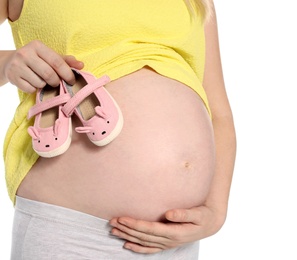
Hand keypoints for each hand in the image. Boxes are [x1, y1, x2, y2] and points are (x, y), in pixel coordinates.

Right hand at [3, 40, 83, 92]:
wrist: (10, 63)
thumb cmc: (37, 60)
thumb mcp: (50, 56)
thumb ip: (66, 61)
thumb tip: (81, 65)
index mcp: (37, 46)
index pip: (57, 62)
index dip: (67, 74)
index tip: (72, 81)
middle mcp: (25, 53)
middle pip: (49, 74)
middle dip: (56, 82)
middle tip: (57, 83)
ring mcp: (17, 65)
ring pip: (40, 83)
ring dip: (45, 85)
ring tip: (42, 80)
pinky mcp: (12, 77)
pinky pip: (30, 89)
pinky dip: (35, 89)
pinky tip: (33, 83)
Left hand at [109, 204, 225, 253]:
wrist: (210, 224)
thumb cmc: (203, 216)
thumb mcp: (198, 214)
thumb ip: (184, 214)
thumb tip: (169, 214)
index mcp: (174, 233)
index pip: (149, 229)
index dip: (134, 224)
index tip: (122, 218)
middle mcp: (168, 240)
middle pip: (142, 236)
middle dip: (126, 229)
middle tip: (112, 222)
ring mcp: (166, 244)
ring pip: (143, 242)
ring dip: (128, 237)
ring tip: (114, 231)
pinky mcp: (166, 243)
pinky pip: (149, 249)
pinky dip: (137, 248)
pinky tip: (127, 245)